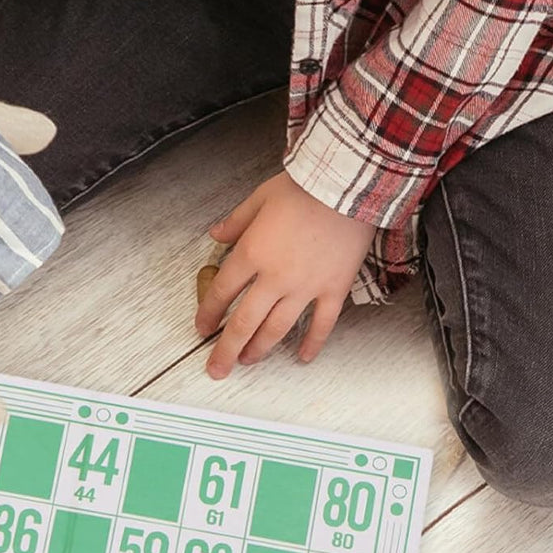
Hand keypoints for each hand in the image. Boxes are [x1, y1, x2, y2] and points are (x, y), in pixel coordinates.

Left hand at [194, 172, 376, 376]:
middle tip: (217, 368)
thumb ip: (235, 222)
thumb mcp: (259, 199)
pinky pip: (322, 324)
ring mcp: (305, 287)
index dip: (208, 315)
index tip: (203, 328)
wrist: (350, 184)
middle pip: (244, 323)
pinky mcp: (334, 289)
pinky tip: (303, 357)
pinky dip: (312, 343)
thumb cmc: (306, 187)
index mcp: (251, 255)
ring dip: (260, 349)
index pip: (221, 293)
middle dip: (226, 350)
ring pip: (277, 329)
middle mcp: (274, 278)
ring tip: (248, 361)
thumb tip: (216, 234)